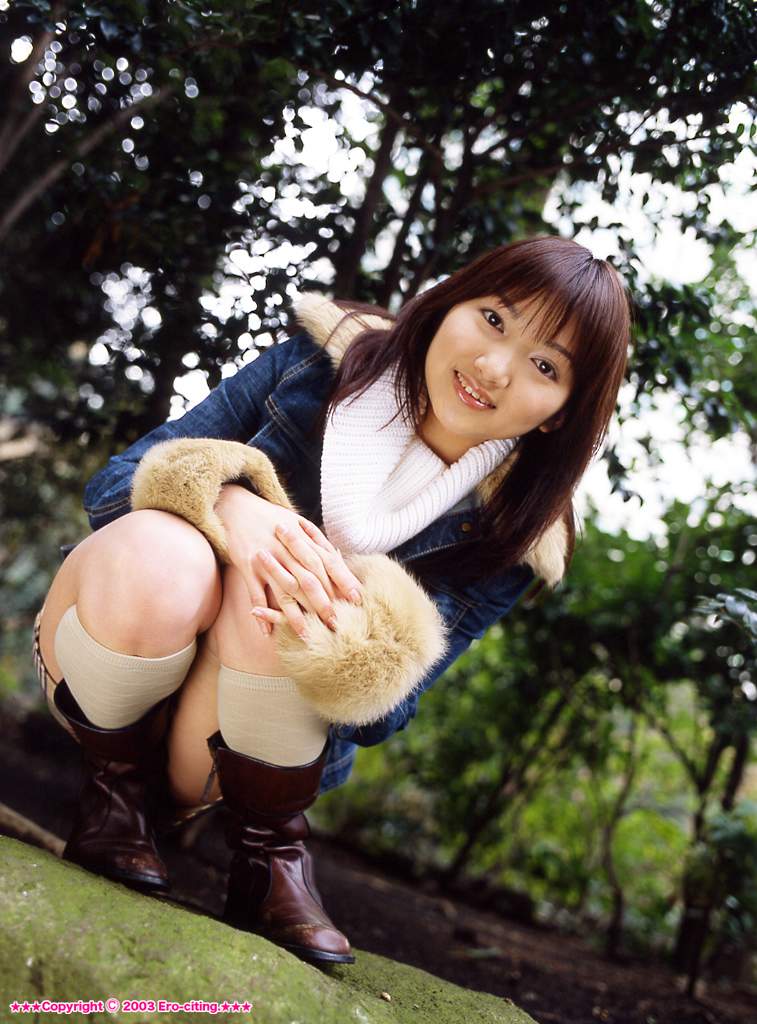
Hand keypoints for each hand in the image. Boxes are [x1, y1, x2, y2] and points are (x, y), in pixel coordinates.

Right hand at [215, 484, 362, 639]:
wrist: (238, 508)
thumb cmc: (274, 519)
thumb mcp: (298, 524)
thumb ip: (318, 542)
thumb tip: (340, 558)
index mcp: (302, 539)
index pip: (327, 562)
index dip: (342, 580)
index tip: (356, 598)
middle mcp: (286, 550)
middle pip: (309, 579)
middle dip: (323, 603)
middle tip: (336, 624)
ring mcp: (266, 559)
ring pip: (284, 591)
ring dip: (295, 615)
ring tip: (307, 635)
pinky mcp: (247, 567)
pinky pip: (255, 594)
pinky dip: (261, 613)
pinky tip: (267, 632)